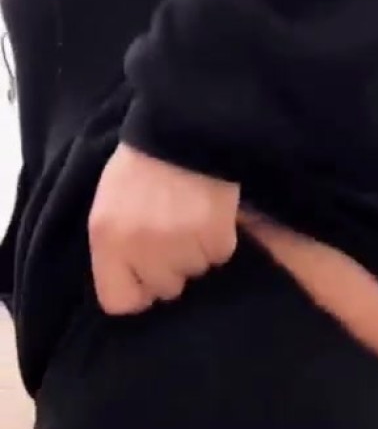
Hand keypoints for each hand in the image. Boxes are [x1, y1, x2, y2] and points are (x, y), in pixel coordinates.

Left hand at [89, 144, 239, 314]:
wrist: (184, 126)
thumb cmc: (142, 164)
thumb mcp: (109, 203)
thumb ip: (115, 247)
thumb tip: (134, 283)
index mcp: (108, 239)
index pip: (119, 301)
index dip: (137, 292)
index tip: (146, 278)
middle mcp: (141, 248)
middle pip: (165, 288)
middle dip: (172, 268)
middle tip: (174, 235)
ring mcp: (180, 244)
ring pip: (195, 272)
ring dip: (197, 251)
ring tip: (191, 217)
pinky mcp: (214, 235)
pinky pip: (219, 255)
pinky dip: (219, 238)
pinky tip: (210, 212)